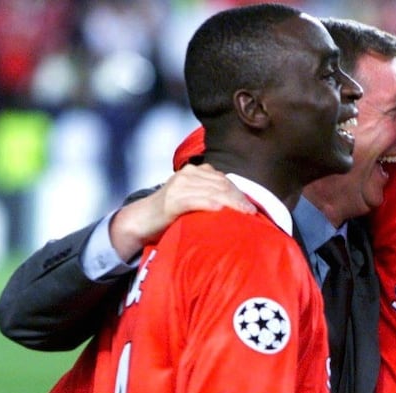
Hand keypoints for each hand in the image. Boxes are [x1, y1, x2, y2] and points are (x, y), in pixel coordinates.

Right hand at [109, 164, 255, 260]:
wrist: (142, 219)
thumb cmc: (172, 212)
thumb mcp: (194, 197)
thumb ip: (211, 194)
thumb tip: (238, 205)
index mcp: (195, 171)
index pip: (225, 180)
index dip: (240, 193)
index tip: (253, 207)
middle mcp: (188, 174)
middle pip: (221, 185)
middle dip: (239, 199)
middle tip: (251, 212)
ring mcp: (179, 185)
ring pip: (212, 191)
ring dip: (231, 203)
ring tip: (243, 214)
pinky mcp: (172, 200)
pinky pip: (196, 200)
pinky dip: (210, 204)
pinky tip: (220, 210)